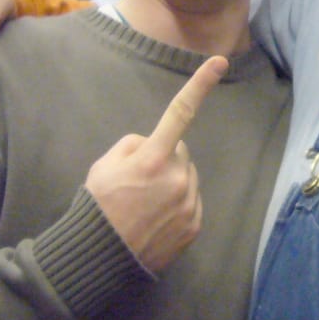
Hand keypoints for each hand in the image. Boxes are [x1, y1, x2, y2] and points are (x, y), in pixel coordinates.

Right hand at [85, 56, 228, 272]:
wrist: (100, 257)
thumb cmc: (99, 206)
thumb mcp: (104, 164)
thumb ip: (133, 146)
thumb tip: (152, 146)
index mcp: (153, 157)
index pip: (180, 112)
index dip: (200, 85)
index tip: (219, 62)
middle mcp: (178, 177)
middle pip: (180, 152)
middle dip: (165, 158)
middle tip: (138, 181)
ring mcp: (189, 203)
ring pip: (187, 177)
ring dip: (172, 182)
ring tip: (144, 204)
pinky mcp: (195, 225)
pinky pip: (191, 201)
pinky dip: (178, 204)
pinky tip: (155, 219)